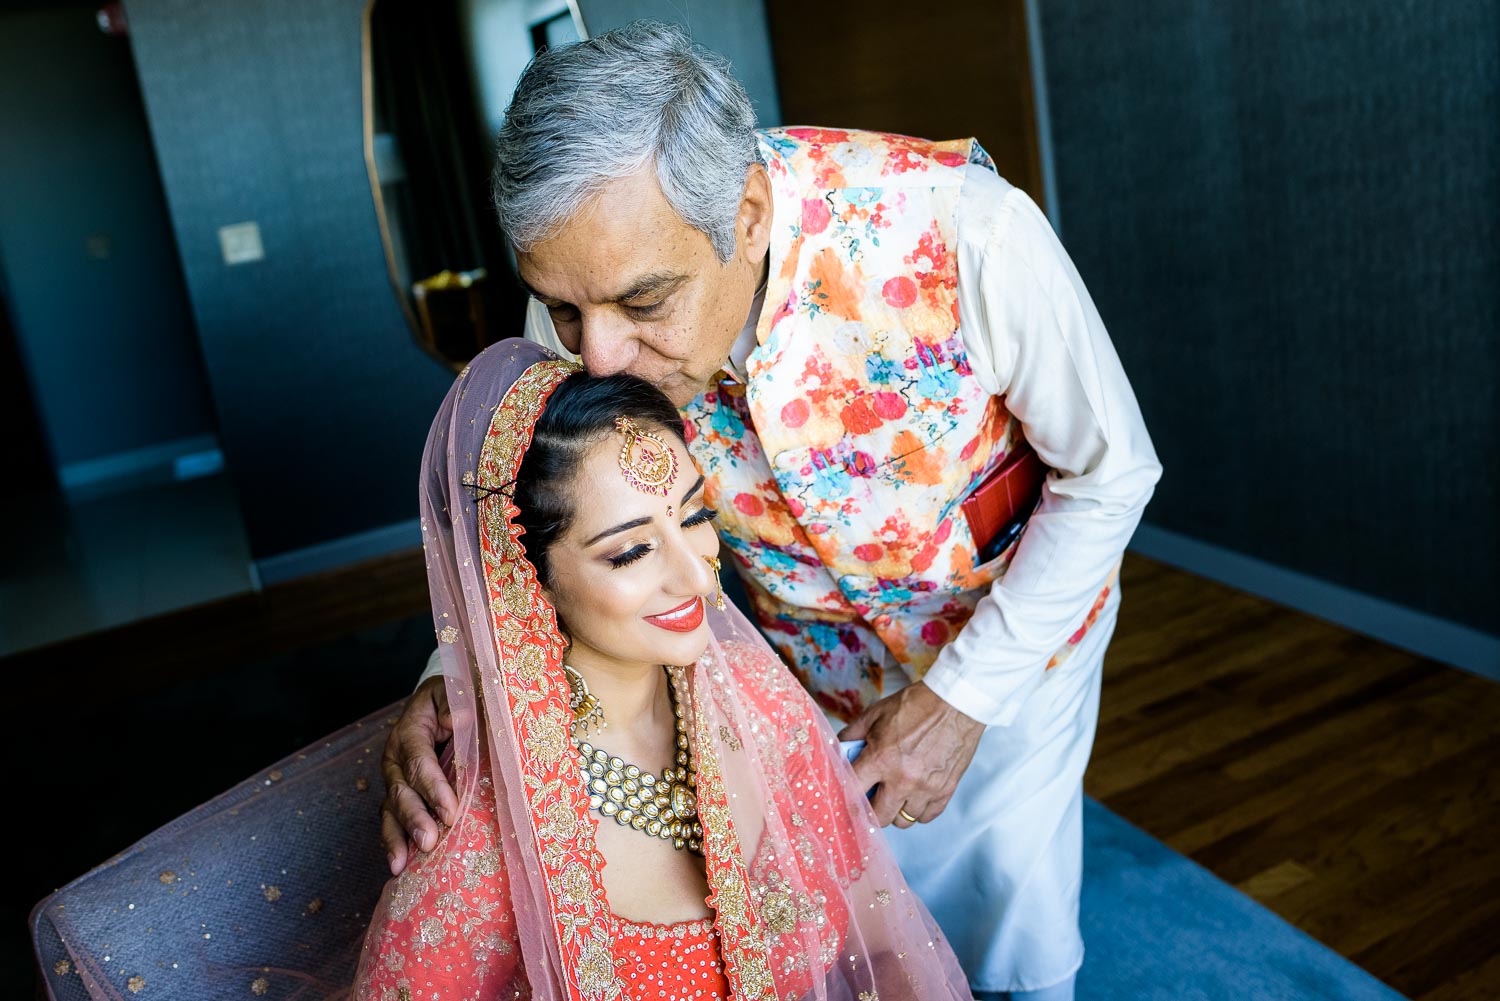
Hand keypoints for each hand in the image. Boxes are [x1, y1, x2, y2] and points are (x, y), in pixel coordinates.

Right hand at [380, 676, 457, 874]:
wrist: (438, 700)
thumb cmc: (452, 697)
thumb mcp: (454, 691)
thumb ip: (455, 704)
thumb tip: (458, 718)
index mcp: (410, 731)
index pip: (419, 761)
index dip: (433, 787)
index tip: (450, 811)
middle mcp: (396, 758)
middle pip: (401, 791)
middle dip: (414, 819)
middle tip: (429, 842)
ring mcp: (394, 778)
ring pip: (391, 809)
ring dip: (398, 837)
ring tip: (402, 863)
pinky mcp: (399, 794)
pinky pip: (392, 819)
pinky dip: (393, 842)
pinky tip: (399, 865)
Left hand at [839, 682, 983, 828]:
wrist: (955, 702)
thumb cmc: (916, 705)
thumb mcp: (876, 713)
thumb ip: (853, 733)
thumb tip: (839, 748)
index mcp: (881, 759)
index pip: (852, 793)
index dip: (845, 798)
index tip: (845, 800)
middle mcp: (902, 779)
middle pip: (878, 818)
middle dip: (869, 811)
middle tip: (870, 799)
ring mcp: (926, 788)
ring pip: (903, 821)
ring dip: (895, 810)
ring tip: (895, 793)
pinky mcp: (946, 790)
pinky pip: (927, 816)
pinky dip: (918, 810)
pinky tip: (915, 795)